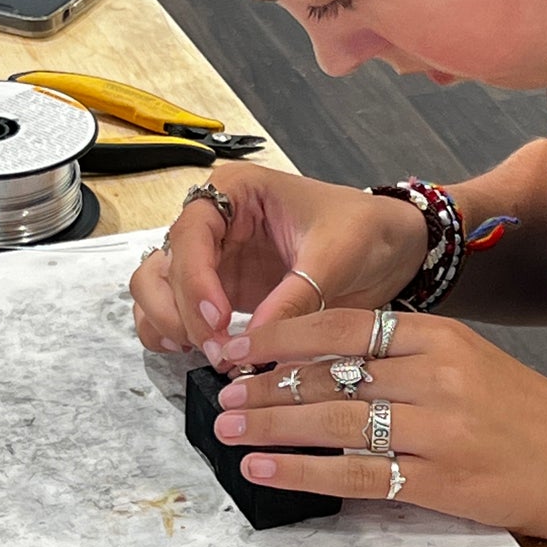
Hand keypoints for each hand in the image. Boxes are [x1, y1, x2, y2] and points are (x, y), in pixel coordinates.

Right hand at [130, 165, 427, 351]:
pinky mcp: (219, 293)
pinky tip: (201, 354)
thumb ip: (295, 296)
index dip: (195, 280)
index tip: (217, 319)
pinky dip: (174, 335)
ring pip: (156, 291)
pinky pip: (174, 314)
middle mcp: (213, 223)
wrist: (390, 247)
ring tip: (211, 354)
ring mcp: (213, 261)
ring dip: (169, 325)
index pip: (191, 233)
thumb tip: (253, 344)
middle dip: (179, 311)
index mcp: (236, 192)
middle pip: (161, 266)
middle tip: (217, 350)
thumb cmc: (365, 230)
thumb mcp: (337, 256)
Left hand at [206, 307, 546, 546]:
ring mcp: (437, 431)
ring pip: (334, 422)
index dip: (284, 334)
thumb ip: (404, 357)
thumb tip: (322, 361)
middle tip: (220, 389)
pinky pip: (354, 475)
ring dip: (272, 424)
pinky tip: (264, 468)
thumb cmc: (523, 416)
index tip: (240, 343)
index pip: (346, 325)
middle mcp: (437, 378)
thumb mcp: (469, 362)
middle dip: (266, 383)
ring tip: (229, 426)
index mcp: (442, 338)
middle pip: (331, 375)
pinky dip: (302, 471)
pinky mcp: (436, 481)